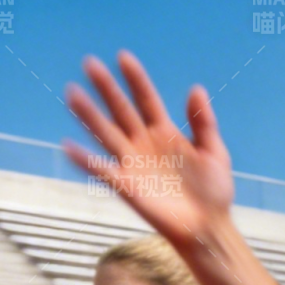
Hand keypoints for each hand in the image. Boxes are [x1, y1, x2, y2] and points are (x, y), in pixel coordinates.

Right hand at [62, 51, 233, 247]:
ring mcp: (132, 163)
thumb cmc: (213, 192)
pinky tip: (69, 146)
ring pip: (106, 133)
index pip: (146, 99)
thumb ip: (204, 123)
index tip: (122, 57)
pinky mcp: (126, 186)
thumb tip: (196, 88)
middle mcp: (143, 143)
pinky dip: (85, 160)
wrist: (208, 227)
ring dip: (89, 115)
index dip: (136, 79)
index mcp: (164, 132)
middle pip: (121, 110)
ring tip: (72, 94)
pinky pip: (102, 170)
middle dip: (106, 88)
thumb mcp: (215, 153)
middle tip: (89, 64)